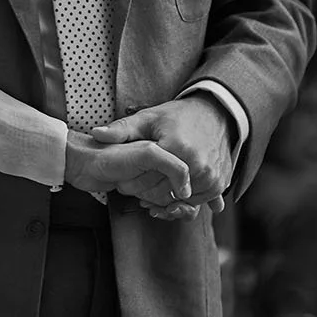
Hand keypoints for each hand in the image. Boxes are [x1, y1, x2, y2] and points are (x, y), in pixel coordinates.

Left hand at [86, 96, 232, 217]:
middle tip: (136, 188)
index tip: (123, 181)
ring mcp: (212, 176)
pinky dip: (184, 201)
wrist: (214, 114)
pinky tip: (172, 192)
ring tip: (153, 189)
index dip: (132, 185)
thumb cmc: (176, 117)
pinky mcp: (221, 182)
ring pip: (180, 202)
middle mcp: (198, 166)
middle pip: (163, 196)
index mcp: (177, 149)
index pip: (147, 184)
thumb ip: (121, 129)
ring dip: (165, 201)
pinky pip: (198, 202)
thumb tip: (96, 135)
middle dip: (146, 195)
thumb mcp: (147, 118)